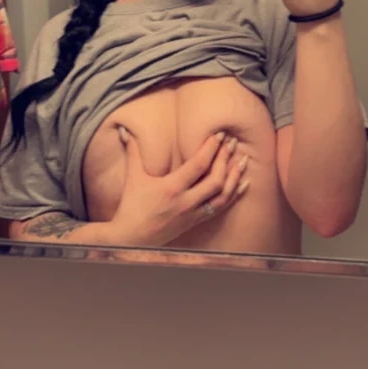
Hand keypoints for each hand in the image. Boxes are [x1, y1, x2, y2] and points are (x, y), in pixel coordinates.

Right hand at [107, 129, 248, 247]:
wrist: (131, 239)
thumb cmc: (131, 206)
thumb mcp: (133, 177)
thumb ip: (132, 151)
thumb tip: (123, 129)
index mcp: (171, 188)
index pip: (198, 164)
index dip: (211, 148)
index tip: (220, 135)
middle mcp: (186, 202)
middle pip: (215, 179)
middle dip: (226, 159)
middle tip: (234, 143)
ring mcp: (193, 214)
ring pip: (222, 195)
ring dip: (235, 177)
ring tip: (244, 160)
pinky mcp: (196, 222)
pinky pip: (221, 208)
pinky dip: (234, 195)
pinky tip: (243, 183)